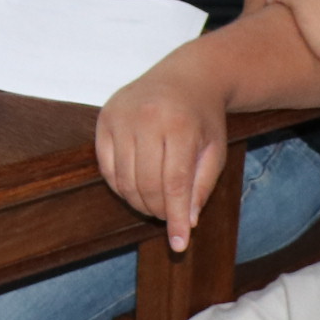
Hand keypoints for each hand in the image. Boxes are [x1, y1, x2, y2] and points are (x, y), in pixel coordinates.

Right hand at [96, 62, 229, 252]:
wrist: (187, 75)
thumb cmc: (203, 118)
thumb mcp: (215, 151)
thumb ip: (201, 187)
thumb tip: (187, 223)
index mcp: (179, 125)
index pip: (174, 183)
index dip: (176, 218)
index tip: (179, 244)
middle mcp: (146, 118)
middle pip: (146, 184)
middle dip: (158, 210)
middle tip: (170, 215)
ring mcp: (121, 116)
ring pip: (123, 179)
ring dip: (139, 201)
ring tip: (155, 202)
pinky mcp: (104, 118)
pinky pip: (106, 167)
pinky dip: (120, 186)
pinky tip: (136, 187)